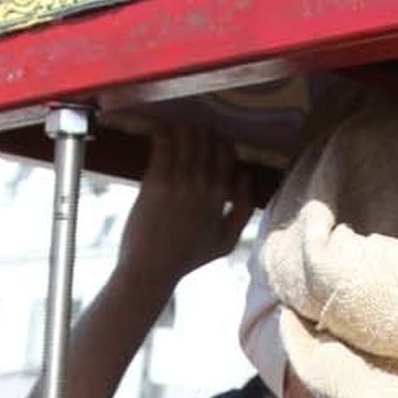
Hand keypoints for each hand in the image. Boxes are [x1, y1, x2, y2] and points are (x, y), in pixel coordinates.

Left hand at [116, 129, 250, 292]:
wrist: (152, 269)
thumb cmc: (187, 258)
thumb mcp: (226, 241)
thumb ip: (244, 210)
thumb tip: (245, 176)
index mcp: (222, 196)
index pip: (226, 154)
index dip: (218, 141)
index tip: (209, 138)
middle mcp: (204, 185)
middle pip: (208, 141)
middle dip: (200, 130)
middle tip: (189, 130)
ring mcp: (181, 182)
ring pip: (187, 138)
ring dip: (182, 128)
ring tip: (175, 127)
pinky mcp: (157, 182)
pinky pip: (164, 145)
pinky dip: (163, 133)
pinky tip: (159, 129)